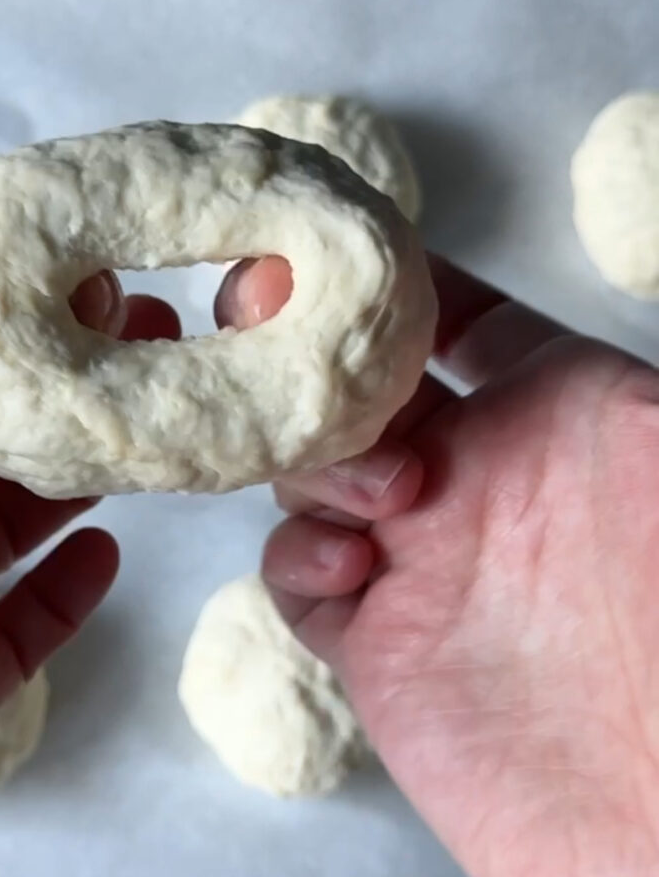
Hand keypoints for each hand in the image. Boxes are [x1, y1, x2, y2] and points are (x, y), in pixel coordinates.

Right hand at [218, 255, 658, 876]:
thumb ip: (606, 385)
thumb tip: (509, 315)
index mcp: (551, 410)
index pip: (450, 314)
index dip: (393, 280)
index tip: (337, 253)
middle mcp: (474, 472)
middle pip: (357, 385)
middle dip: (314, 356)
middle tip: (285, 340)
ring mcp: (418, 555)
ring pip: (310, 467)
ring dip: (318, 461)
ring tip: (384, 499)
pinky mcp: (374, 638)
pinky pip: (295, 570)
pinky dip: (299, 553)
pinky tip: (351, 566)